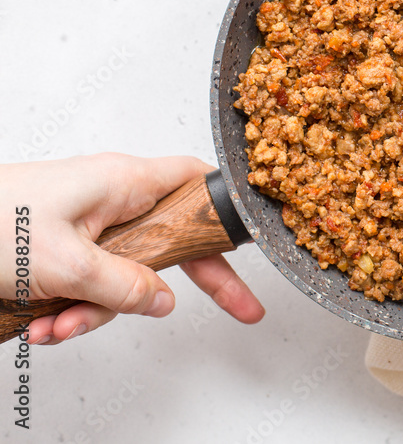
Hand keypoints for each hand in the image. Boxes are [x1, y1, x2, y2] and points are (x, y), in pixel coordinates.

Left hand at [0, 153, 264, 344]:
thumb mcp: (65, 264)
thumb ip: (125, 286)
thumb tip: (164, 301)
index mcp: (123, 181)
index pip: (197, 181)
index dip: (228, 208)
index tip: (255, 242)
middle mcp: (111, 197)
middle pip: (171, 240)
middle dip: (183, 285)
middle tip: (239, 310)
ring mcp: (87, 223)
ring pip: (124, 274)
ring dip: (98, 311)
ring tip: (58, 326)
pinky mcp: (63, 247)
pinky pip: (90, 284)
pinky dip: (70, 309)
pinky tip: (42, 323)